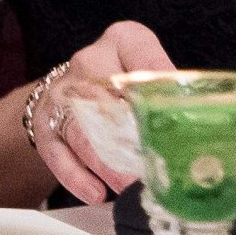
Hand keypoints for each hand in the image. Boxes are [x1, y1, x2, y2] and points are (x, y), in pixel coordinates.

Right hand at [32, 21, 173, 204]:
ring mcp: (61, 94)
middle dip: (128, 141)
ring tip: (128, 187)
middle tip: (151, 170)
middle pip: (107, 102)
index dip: (157, 90)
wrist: (74, 80)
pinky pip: (57, 153)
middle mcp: (86, 63)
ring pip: (81, 132)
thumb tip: (191, 113)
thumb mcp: (149, 62)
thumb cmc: (121, 73)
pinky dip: (76, 176)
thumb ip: (167, 81)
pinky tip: (96, 193)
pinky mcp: (44, 123)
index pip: (143, 59)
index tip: (172, 119)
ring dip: (106, 164)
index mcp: (121, 41)